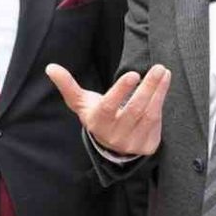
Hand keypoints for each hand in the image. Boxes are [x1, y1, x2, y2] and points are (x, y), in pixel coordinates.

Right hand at [47, 64, 170, 156]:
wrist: (111, 148)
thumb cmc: (97, 116)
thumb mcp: (81, 103)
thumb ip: (68, 86)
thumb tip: (50, 67)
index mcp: (98, 122)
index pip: (110, 106)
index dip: (121, 90)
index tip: (133, 73)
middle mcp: (115, 134)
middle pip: (134, 109)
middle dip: (148, 87)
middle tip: (157, 68)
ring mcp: (132, 142)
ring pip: (149, 115)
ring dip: (158, 92)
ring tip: (163, 72)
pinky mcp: (146, 146)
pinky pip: (157, 123)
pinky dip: (161, 102)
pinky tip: (164, 85)